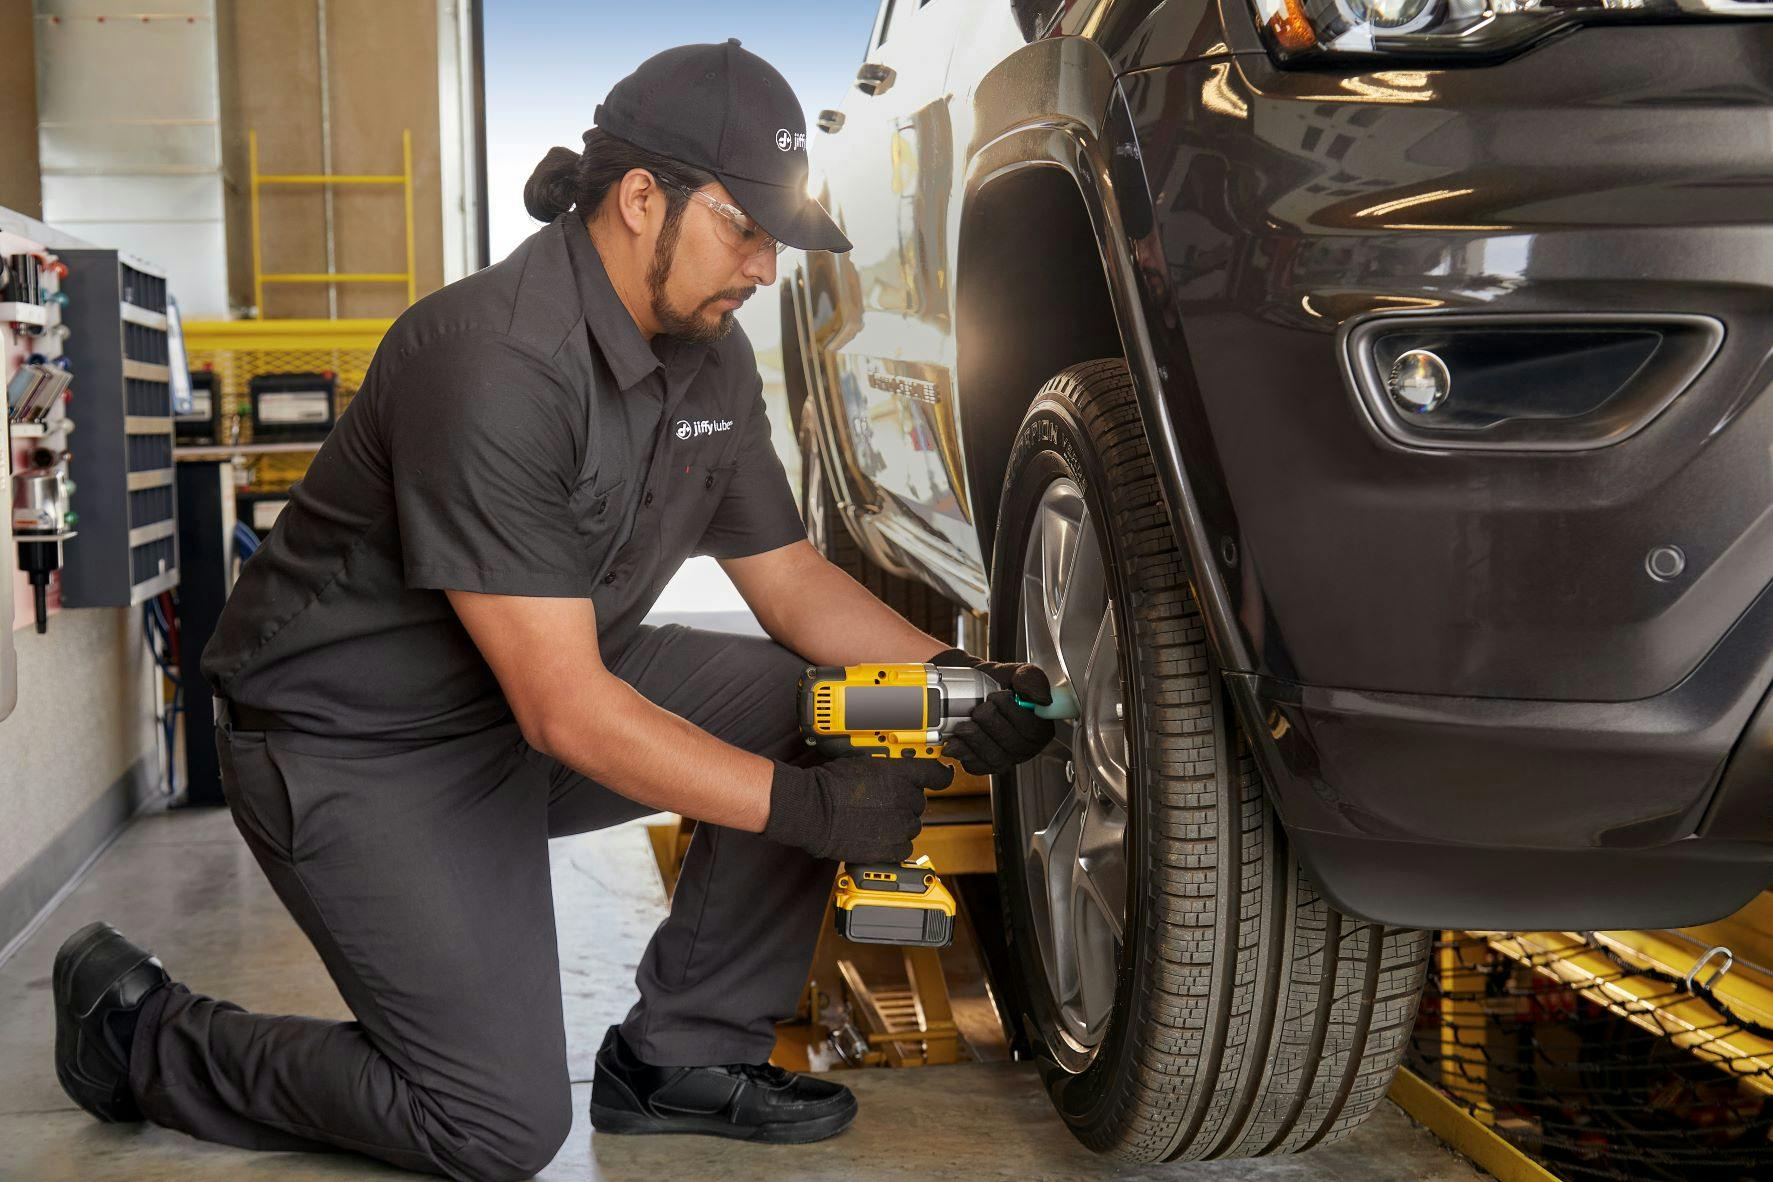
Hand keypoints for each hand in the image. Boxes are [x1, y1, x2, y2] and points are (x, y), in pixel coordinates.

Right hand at [764, 755, 952, 862]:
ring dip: (899, 823)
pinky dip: (893, 844)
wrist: (813, 809)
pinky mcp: (891, 847)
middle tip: (883, 802)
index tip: (943, 776)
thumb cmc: (830, 784)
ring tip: (875, 820)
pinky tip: (876, 836)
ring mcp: (900, 824)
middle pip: (920, 802)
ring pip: (912, 825)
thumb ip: (887, 767)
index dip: (941, 775)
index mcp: (900, 773)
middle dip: (905, 802)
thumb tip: (896, 772)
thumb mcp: (862, 762)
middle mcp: (905, 798)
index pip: (936, 774)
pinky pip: (904, 847)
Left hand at [929, 649, 1056, 775]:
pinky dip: (963, 752)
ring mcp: (1006, 758)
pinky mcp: (985, 765)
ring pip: (994, 757)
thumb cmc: (997, 681)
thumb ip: (1032, 680)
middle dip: (991, 723)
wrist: (971, 686)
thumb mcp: (1017, 672)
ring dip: (976, 738)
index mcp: (1040, 726)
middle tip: (979, 707)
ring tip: (964, 723)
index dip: (1012, 713)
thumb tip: (1043, 699)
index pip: (1033, 729)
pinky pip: (977, 766)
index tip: (997, 696)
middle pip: (1012, 744)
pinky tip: (956, 740)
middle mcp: (1025, 746)